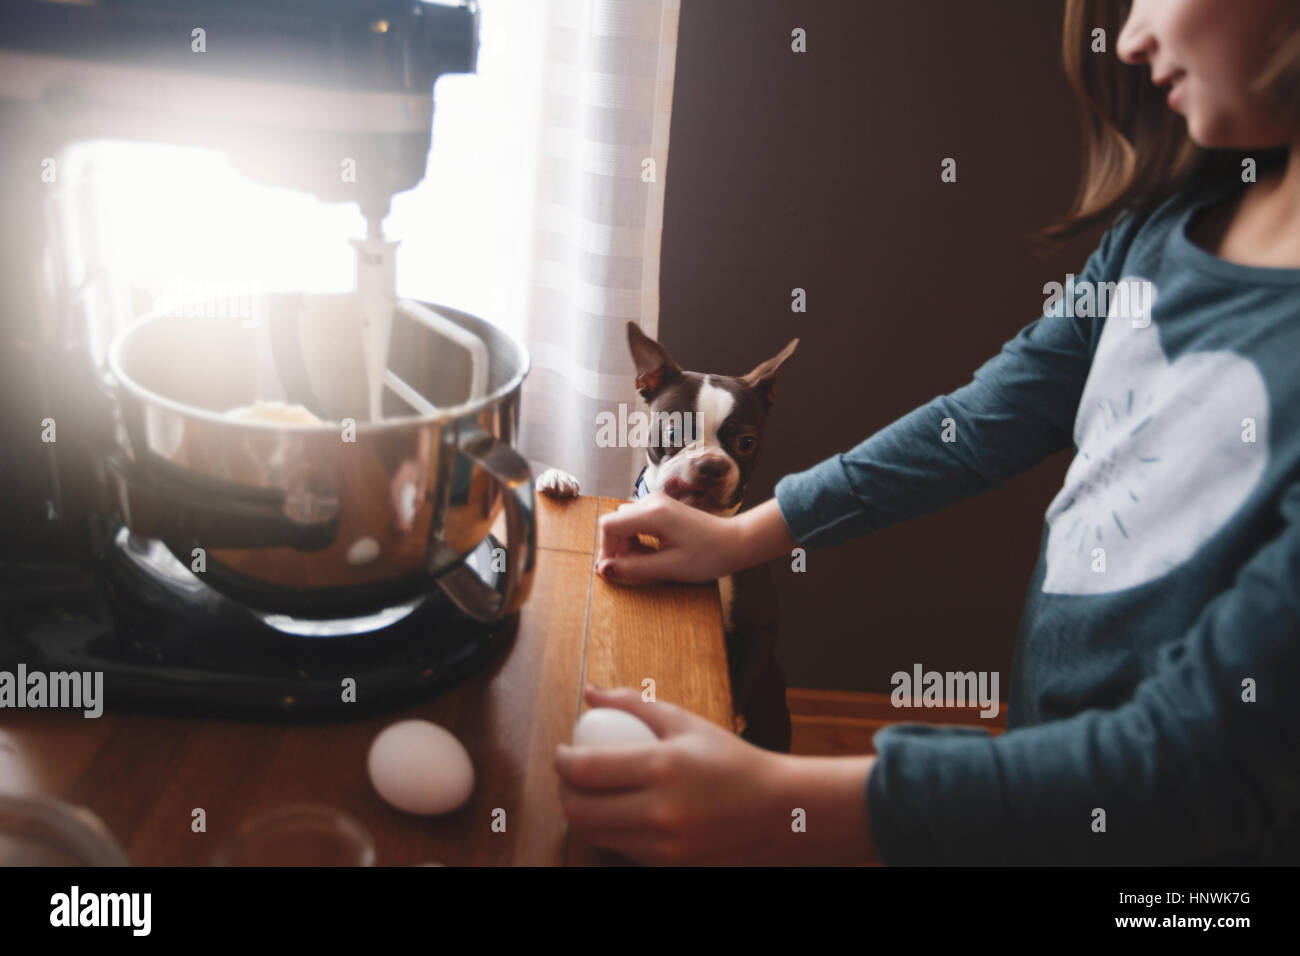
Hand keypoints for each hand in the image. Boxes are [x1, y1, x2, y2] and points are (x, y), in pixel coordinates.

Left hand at [555, 686, 877, 864]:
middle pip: (579, 811)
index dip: (561, 760)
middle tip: (570, 775)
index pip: (586, 769)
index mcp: (664, 767)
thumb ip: (634, 705)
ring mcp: (665, 846)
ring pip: (596, 835)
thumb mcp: (688, 724)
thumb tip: (590, 694)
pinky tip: (622, 812)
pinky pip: (621, 850)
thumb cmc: (732, 762)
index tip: (562, 751)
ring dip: (583, 814)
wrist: (780, 813)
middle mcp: (662, 811)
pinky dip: (611, 832)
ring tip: (594, 792)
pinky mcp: (669, 867)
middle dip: (563, 791)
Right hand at [596, 493, 757, 583]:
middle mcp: (651, 502)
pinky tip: (653, 553)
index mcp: (652, 514)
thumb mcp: (668, 568)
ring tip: (646, 562)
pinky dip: (637, 538)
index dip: (605, 550)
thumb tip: (603, 570)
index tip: (613, 571)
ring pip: (625, 522)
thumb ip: (633, 568)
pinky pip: (638, 521)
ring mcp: (657, 503)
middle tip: (632, 570)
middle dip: (616, 548)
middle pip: (615, 522)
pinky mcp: (663, 509)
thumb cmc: (708, 556)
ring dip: (627, 543)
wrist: (735, 543)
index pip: (608, 525)